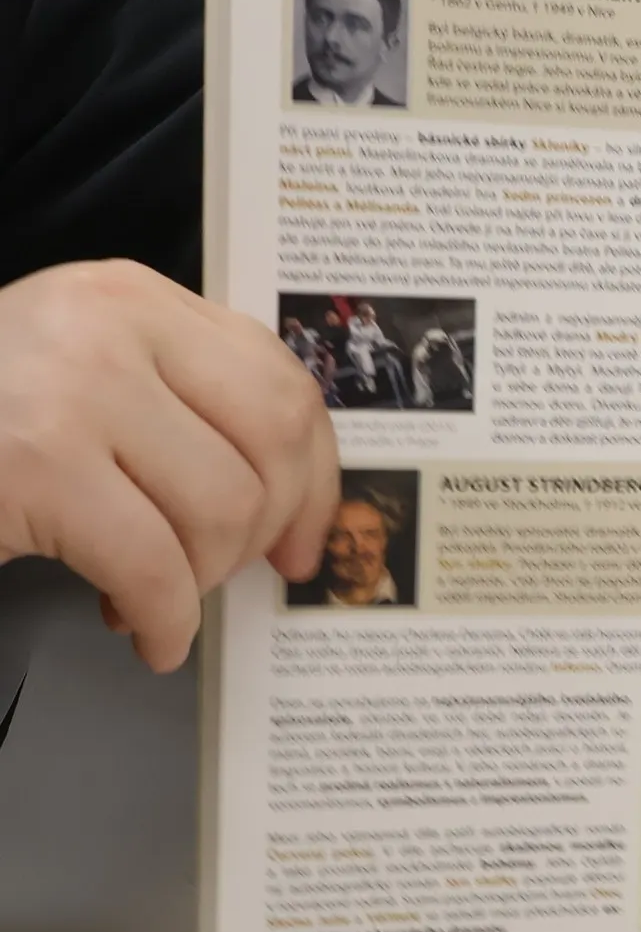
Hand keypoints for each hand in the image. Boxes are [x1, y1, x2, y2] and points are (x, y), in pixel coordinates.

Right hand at [0, 261, 338, 672]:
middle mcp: (106, 325)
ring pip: (222, 510)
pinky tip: (142, 635)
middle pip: (272, 444)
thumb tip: (292, 497)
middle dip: (265, 531)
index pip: (282, 382)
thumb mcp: (78, 376)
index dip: (316, 475)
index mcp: (128, 296)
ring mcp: (69, 390)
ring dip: (200, 580)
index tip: (308, 536)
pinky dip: (163, 622)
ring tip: (154, 597)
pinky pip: (155, 568)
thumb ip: (176, 403)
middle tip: (226, 573)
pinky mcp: (33, 465)